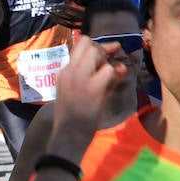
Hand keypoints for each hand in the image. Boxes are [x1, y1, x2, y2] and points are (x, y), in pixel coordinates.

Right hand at [49, 37, 127, 153]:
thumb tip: (116, 67)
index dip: (96, 47)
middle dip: (102, 50)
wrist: (67, 137)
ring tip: (108, 78)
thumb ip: (90, 77)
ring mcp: (79, 78)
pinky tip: (111, 87)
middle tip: (108, 65)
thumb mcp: (74, 94)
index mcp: (63, 72)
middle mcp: (69, 71)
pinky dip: (114, 76)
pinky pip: (109, 70)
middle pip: (88, 43)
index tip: (107, 55)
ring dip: (107, 62)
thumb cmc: (72, 119)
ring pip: (96, 52)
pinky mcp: (92, 88)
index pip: (79, 46)